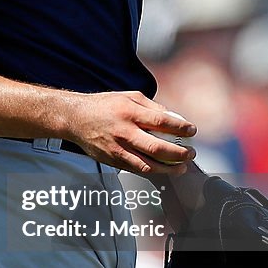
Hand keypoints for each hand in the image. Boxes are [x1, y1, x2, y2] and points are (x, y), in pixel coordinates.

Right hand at [64, 91, 196, 173]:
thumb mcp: (129, 96)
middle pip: (158, 147)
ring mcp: (118, 149)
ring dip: (169, 168)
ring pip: (148, 165)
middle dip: (179, 153)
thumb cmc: (104, 105)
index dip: (181, 127)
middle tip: (191, 152)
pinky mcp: (113, 160)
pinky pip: (137, 169)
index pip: (162, 121)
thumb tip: (174, 117)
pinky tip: (164, 169)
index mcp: (130, 112)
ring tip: (182, 167)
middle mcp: (124, 132)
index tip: (192, 130)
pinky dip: (153, 171)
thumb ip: (152, 107)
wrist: (75, 118)